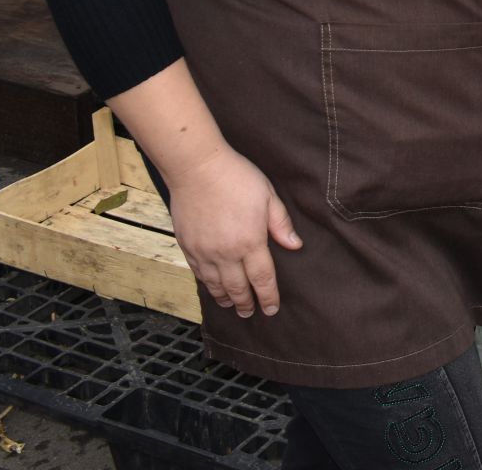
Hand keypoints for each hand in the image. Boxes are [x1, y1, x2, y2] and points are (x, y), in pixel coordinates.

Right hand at [164, 143, 301, 318]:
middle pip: (238, 288)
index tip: (272, 309)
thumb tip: (295, 246)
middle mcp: (226, 253)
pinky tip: (212, 287)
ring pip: (216, 285)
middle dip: (246, 303)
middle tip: (251, 313)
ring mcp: (204, 251)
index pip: (262, 279)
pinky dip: (207, 285)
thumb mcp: (268, 196)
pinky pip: (199, 273)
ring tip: (233, 306)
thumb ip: (281, 224)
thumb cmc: (237, 178)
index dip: (268, 297)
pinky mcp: (187, 246)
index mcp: (250, 242)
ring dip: (226, 298)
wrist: (197, 168)